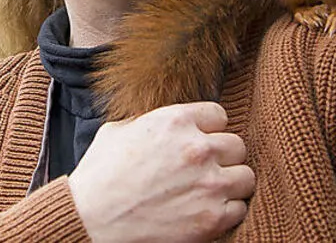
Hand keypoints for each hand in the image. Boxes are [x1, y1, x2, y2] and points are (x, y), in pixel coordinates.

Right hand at [67, 102, 253, 241]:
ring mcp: (209, 184)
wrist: (90, 220)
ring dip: (230, 184)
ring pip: (246, 177)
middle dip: (222, 157)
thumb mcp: (117, 131)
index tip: (199, 142)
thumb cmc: (99, 176)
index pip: (219, 115)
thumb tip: (162, 121)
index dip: (208, 130)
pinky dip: (226, 212)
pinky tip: (206, 211)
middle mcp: (198, 148)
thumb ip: (149, 121)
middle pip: (237, 145)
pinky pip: (239, 209)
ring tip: (210, 192)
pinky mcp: (212, 218)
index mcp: (176, 120)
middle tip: (205, 170)